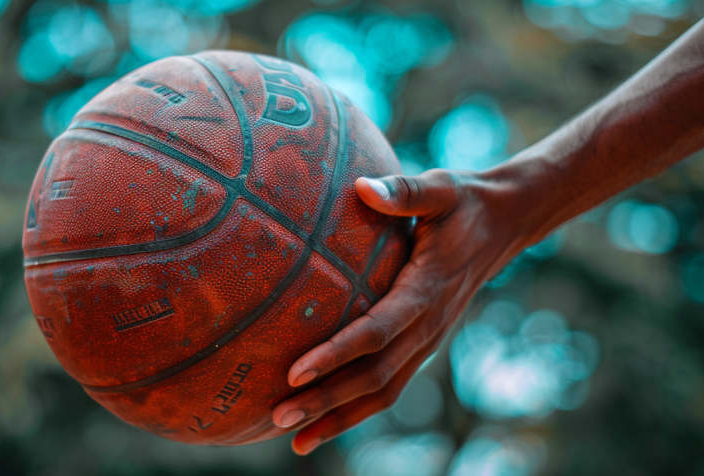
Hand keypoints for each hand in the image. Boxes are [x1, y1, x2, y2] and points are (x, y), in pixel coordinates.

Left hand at [272, 168, 531, 454]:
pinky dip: (358, 410)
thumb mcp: (441, 188)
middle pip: (375, 375)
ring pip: (383, 391)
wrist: (506, 224)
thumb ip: (405, 191)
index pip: (377, 331)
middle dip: (327, 400)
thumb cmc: (465, 203)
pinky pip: (390, 386)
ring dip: (340, 417)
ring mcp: (428, 341)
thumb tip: (363, 187)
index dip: (337, 354)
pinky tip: (324, 422)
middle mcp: (428, 326)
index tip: (295, 371)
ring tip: (296, 439)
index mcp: (426, 291)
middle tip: (279, 417)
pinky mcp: (423, 344)